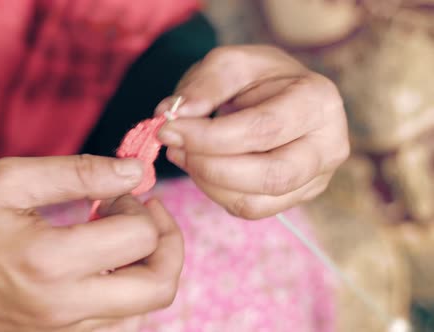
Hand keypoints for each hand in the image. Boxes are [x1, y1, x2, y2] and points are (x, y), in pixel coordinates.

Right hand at [0, 155, 182, 331]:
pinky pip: (116, 326)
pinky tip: (105, 267)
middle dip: (169, 243)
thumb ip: (81, 173)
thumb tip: (134, 172)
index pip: (140, 236)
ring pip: (142, 311)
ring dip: (147, 269)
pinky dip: (127, 295)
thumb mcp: (12, 178)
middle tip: (148, 214)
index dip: (140, 203)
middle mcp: (61, 308)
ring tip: (120, 238)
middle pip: (158, 287)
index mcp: (50, 261)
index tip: (120, 190)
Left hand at [156, 45, 348, 218]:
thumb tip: (171, 114)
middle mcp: (328, 146)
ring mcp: (316, 179)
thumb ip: (202, 85)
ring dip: (207, 182)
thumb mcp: (230, 63)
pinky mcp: (295, 198)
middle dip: (210, 167)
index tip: (168, 129)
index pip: (262, 129)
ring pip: (256, 202)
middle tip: (174, 147)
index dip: (209, 136)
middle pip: (269, 176)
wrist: (278, 94)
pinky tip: (198, 167)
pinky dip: (215, 193)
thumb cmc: (257, 77)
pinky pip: (249, 209)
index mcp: (318, 101)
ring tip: (182, 153)